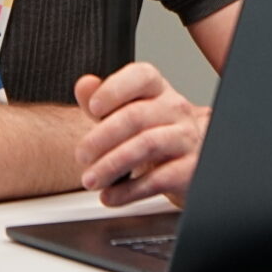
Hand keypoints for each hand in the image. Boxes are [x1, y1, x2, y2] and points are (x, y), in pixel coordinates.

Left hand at [73, 62, 209, 207]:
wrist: (187, 163)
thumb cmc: (152, 134)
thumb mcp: (125, 114)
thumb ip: (102, 100)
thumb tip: (85, 85)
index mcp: (158, 91)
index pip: (141, 76)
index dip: (115, 90)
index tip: (94, 108)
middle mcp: (175, 110)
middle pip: (136, 116)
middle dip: (101, 138)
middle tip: (81, 155)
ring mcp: (186, 138)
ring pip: (147, 145)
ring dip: (111, 165)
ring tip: (91, 179)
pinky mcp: (190, 169)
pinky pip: (158, 179)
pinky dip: (128, 191)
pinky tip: (111, 195)